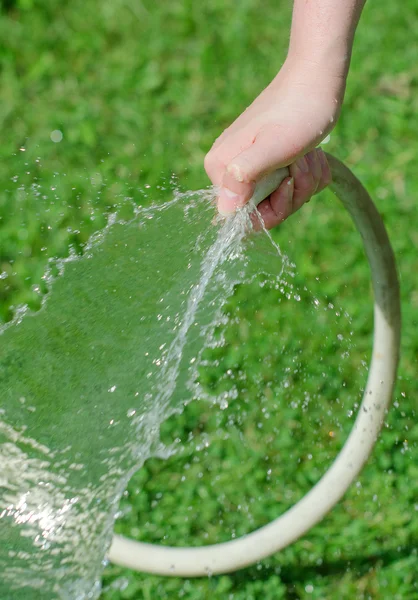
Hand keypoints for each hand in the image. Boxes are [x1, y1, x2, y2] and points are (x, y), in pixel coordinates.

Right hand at [204, 57, 344, 228]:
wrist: (317, 79)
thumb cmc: (298, 110)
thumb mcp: (273, 147)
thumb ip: (244, 177)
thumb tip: (224, 211)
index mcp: (221, 169)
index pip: (243, 219)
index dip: (272, 209)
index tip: (287, 181)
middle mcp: (229, 170)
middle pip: (264, 211)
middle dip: (293, 193)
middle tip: (300, 162)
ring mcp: (249, 167)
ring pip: (282, 200)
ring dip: (304, 180)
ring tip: (306, 153)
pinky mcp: (268, 163)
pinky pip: (290, 188)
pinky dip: (308, 174)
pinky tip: (311, 153)